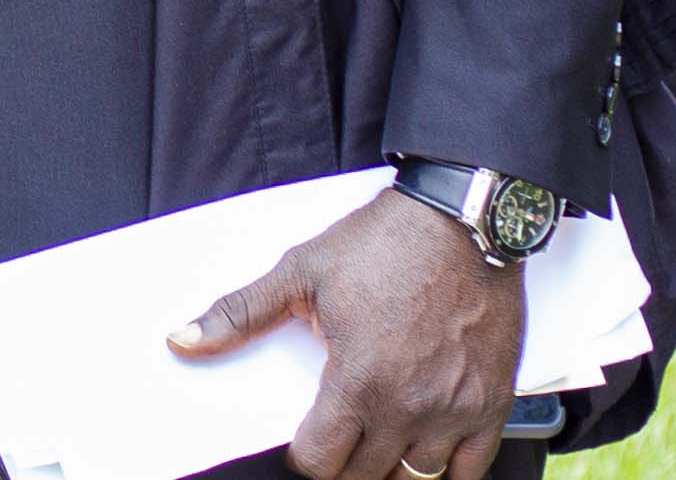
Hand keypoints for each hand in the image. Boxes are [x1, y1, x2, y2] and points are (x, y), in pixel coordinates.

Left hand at [168, 187, 527, 479]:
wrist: (460, 221)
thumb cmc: (382, 243)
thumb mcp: (299, 271)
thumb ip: (240, 314)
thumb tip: (181, 341)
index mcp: (359, 381)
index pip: (321, 461)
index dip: (303, 455)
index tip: (302, 439)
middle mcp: (410, 406)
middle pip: (366, 475)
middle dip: (343, 462)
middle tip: (336, 435)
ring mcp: (457, 410)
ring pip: (416, 478)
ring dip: (390, 467)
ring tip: (376, 439)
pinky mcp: (493, 403)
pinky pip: (472, 469)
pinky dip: (447, 468)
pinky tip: (426, 447)